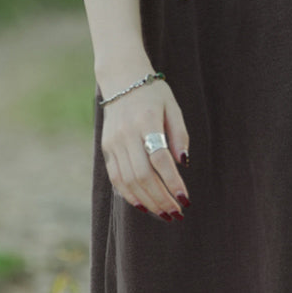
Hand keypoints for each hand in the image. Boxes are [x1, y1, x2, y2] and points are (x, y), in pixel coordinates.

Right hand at [100, 79, 190, 220]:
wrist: (122, 79)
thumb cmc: (153, 94)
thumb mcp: (173, 107)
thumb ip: (180, 135)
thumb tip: (182, 164)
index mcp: (146, 121)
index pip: (160, 159)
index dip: (172, 182)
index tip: (185, 198)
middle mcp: (126, 134)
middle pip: (143, 175)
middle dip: (161, 198)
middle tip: (176, 212)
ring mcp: (113, 142)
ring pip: (128, 180)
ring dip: (147, 201)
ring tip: (164, 213)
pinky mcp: (106, 147)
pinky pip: (116, 177)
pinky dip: (129, 194)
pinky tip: (143, 205)